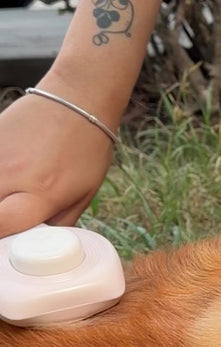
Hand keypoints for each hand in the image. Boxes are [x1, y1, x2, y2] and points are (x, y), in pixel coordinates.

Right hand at [0, 92, 116, 236]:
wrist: (77, 99)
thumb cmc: (86, 148)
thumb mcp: (84, 193)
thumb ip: (58, 223)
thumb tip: (40, 247)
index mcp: (43, 193)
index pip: (3, 228)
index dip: (1, 242)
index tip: (8, 246)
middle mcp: (13, 175)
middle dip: (0, 220)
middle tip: (13, 218)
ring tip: (13, 196)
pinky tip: (10, 176)